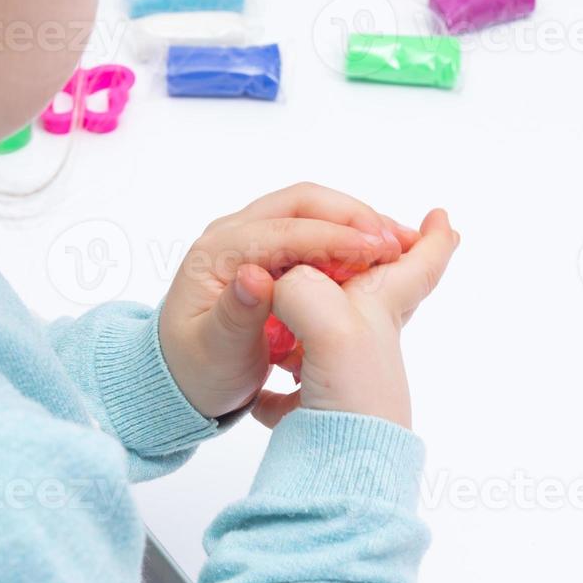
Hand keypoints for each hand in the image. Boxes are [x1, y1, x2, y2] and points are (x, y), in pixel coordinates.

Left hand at [159, 184, 420, 419]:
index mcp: (218, 252)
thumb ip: (235, 315)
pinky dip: (352, 239)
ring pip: (315, 212)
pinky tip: (383, 257)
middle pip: (304, 203)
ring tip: (402, 244)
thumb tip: (253, 277)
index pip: (286, 231)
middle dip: (355, 217)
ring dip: (360, 224)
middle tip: (399, 240)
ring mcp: (254, 238)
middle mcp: (235, 233)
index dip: (336, 237)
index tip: (380, 251)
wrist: (180, 378)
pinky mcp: (272, 252)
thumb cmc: (195, 370)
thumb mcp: (214, 352)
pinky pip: (318, 231)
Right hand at [254, 209, 458, 430]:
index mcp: (379, 309)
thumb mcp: (333, 330)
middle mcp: (364, 340)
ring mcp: (340, 377)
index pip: (418, 266)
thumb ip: (302, 290)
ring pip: (329, 337)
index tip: (442, 215)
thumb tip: (272, 284)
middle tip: (367, 246)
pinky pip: (290, 392)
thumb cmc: (353, 400)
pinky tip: (259, 391)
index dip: (434, 238)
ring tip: (283, 303)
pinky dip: (276, 387)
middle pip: (375, 296)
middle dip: (371, 269)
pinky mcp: (312, 413)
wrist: (340, 475)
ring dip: (309, 317)